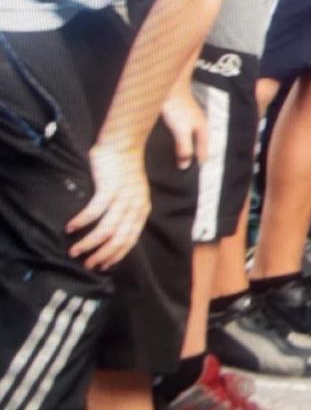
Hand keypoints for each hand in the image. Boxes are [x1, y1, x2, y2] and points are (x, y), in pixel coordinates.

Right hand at [66, 142, 151, 269]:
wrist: (123, 144)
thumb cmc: (122, 170)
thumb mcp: (130, 194)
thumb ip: (124, 212)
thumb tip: (108, 234)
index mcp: (141, 209)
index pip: (130, 239)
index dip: (116, 255)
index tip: (103, 266)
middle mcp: (135, 206)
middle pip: (119, 239)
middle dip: (103, 255)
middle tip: (87, 264)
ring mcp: (123, 197)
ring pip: (107, 229)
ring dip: (89, 243)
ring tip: (75, 251)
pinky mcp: (110, 187)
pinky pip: (95, 211)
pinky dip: (82, 221)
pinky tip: (70, 227)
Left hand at [160, 87, 207, 171]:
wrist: (166, 85)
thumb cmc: (176, 107)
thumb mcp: (181, 131)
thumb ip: (184, 149)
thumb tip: (185, 166)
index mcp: (204, 130)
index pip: (204, 153)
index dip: (198, 165)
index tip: (191, 180)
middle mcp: (200, 126)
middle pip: (199, 147)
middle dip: (193, 159)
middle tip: (183, 174)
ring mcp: (190, 121)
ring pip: (190, 141)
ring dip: (185, 151)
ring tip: (176, 163)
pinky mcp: (180, 117)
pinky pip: (181, 135)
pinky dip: (178, 143)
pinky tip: (169, 146)